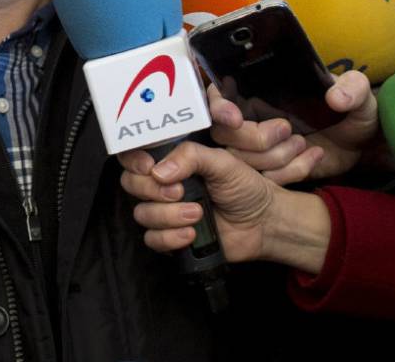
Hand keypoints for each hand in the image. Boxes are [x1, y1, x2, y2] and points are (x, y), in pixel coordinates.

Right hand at [119, 140, 331, 272]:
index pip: (135, 156)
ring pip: (141, 214)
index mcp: (172, 161)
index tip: (148, 166)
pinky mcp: (170, 237)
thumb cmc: (245, 187)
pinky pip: (152, 239)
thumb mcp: (222, 162)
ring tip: (197, 214)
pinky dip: (169, 238)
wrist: (263, 222)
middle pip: (131, 184)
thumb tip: (158, 171)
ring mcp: (165, 212)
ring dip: (167, 216)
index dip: (133, 160)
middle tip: (180, 192)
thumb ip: (191, 157)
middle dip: (153, 190)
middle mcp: (163, 184)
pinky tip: (191, 235)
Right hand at [203, 75, 379, 182]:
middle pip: (223, 133)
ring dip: (274, 157)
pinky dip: (289, 173)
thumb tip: (335, 96)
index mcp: (263, 92)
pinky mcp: (273, 172)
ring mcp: (260, 149)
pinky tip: (313, 158)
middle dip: (251, 138)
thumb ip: (352, 88)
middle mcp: (254, 119)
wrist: (364, 148)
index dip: (218, 106)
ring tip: (305, 144)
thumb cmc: (356, 114)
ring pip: (240, 160)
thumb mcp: (360, 96)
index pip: (220, 95)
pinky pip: (266, 179)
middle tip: (287, 130)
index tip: (235, 117)